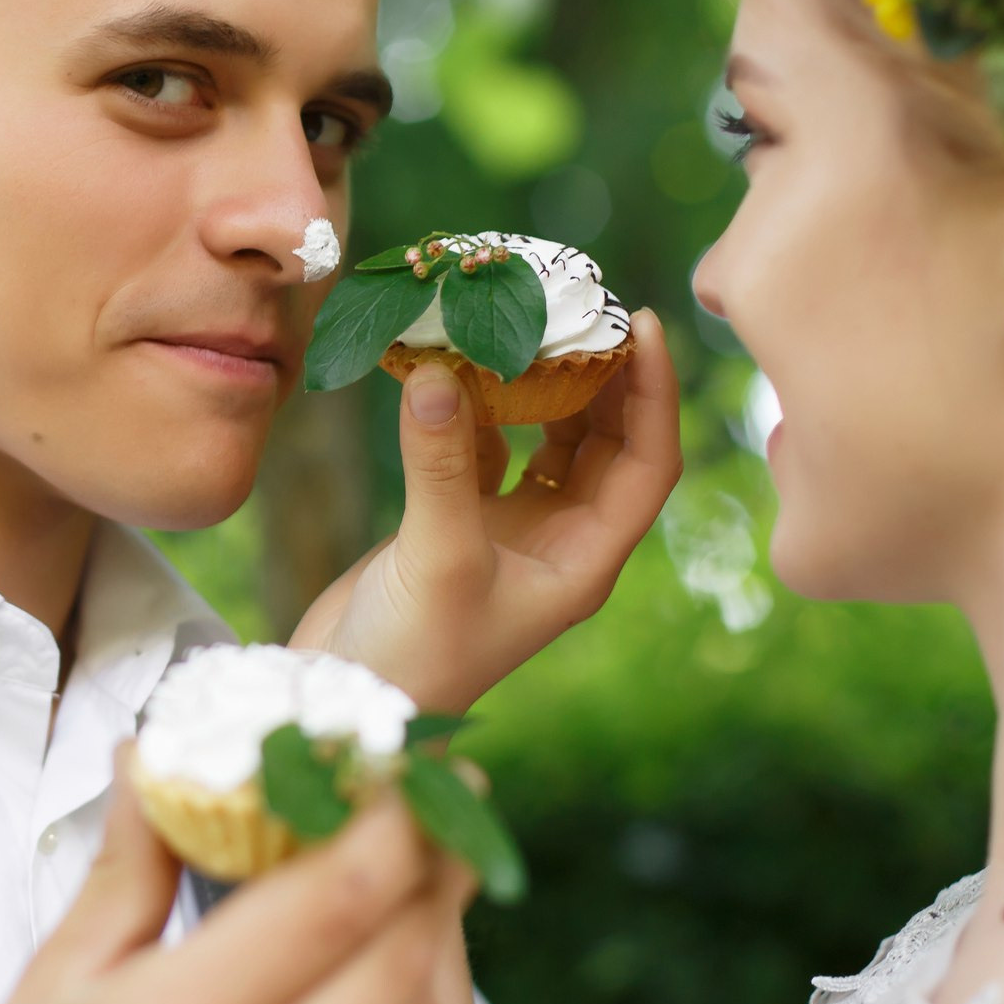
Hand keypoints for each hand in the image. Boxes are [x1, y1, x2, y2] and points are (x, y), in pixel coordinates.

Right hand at [0, 757, 474, 1003]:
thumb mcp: (45, 1002)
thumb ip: (125, 875)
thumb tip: (152, 759)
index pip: (339, 891)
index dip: (396, 812)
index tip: (409, 760)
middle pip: (401, 950)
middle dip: (428, 862)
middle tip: (432, 802)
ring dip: (415, 944)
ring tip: (390, 891)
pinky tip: (365, 996)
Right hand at [293, 309, 682, 713]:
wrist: (348, 700)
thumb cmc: (414, 652)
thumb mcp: (440, 555)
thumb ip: (443, 462)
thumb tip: (437, 372)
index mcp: (586, 560)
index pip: (649, 462)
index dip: (654, 392)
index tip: (639, 322)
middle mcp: (562, 541)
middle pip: (608, 442)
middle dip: (604, 375)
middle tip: (583, 304)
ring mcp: (514, 532)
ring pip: (552, 440)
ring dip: (545, 385)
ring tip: (530, 321)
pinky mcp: (460, 523)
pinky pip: (489, 448)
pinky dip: (480, 407)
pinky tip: (458, 365)